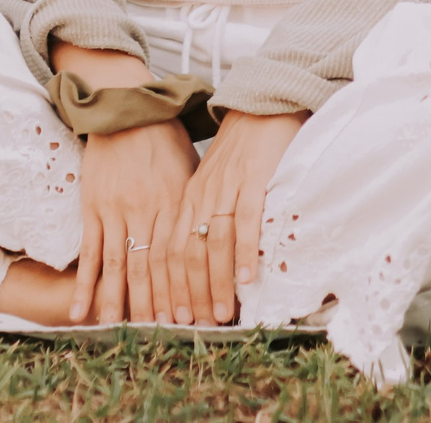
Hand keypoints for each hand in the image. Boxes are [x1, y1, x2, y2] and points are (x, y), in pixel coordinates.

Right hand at [54, 44, 197, 323]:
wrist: (125, 107)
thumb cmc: (163, 137)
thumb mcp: (189, 169)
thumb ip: (196, 204)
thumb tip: (217, 235)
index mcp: (175, 201)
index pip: (182, 254)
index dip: (186, 288)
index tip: (193, 316)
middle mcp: (147, 210)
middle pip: (154, 265)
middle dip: (159, 302)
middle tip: (165, 333)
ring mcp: (116, 210)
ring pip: (121, 264)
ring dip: (120, 301)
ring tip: (119, 331)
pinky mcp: (93, 208)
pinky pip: (89, 252)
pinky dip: (86, 283)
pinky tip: (80, 311)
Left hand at [171, 109, 307, 325]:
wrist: (261, 105)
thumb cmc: (240, 149)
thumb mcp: (213, 182)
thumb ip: (206, 214)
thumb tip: (208, 259)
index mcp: (187, 198)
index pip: (168, 250)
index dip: (168, 286)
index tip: (173, 317)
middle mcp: (200, 196)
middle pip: (186, 254)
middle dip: (190, 294)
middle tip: (196, 325)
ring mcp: (225, 188)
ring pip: (213, 244)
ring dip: (216, 283)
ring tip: (221, 313)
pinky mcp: (252, 179)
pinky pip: (244, 220)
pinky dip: (244, 251)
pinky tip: (247, 276)